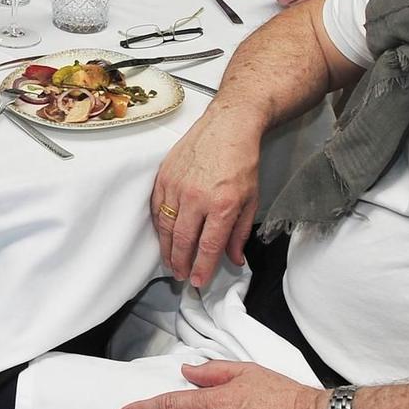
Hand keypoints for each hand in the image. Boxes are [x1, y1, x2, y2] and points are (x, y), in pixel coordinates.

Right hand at [151, 105, 261, 286]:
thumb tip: (234, 259)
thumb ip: (240, 232)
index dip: (202, 268)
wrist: (228, 126)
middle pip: (182, 240)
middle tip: (181, 276)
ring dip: (166, 248)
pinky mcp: (164, 175)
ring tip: (170, 262)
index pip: (208, 246)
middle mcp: (196, 197)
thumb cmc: (242, 161)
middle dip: (180, 263)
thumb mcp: (251, 199)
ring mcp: (177, 185)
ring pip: (165, 226)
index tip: (197, 282)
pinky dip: (158, 225)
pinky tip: (163, 235)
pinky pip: (156, 207)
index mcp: (222, 205)